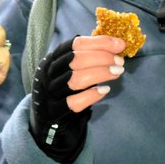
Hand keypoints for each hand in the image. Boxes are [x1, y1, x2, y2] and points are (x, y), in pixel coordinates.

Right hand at [28, 34, 124, 163]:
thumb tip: (116, 45)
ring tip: (117, 72)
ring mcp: (49, 93)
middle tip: (120, 61)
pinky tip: (105, 90)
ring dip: (100, 73)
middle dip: (102, 57)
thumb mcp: (66, 70)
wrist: (44, 120)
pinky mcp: (54, 112)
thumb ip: (86, 58)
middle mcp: (47, 74)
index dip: (99, 43)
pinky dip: (92, 95)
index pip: (75, 44)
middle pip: (75, 59)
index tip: (120, 44)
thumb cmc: (62, 90)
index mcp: (51, 59)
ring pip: (75, 79)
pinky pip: (74, 102)